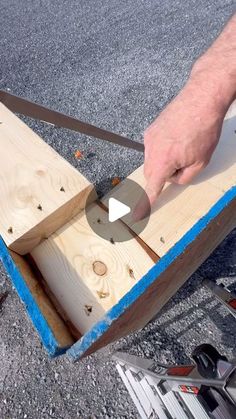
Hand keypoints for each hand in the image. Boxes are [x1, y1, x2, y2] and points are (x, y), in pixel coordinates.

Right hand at [134, 79, 225, 219]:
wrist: (201, 99)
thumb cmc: (203, 129)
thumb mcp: (200, 162)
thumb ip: (184, 177)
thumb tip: (174, 179)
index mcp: (163, 162)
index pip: (152, 188)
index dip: (144, 204)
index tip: (136, 216)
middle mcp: (151, 150)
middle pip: (152, 173)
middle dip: (164, 175)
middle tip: (185, 164)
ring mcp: (149, 138)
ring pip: (153, 160)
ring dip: (165, 160)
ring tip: (185, 146)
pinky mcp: (151, 129)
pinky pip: (154, 147)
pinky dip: (164, 148)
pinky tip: (179, 138)